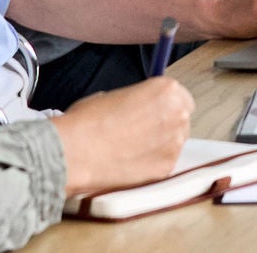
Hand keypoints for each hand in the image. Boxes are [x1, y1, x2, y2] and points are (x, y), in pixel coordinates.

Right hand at [51, 77, 193, 197]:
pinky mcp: (167, 167)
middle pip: (181, 119)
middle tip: (142, 133)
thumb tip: (137, 107)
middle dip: (165, 125)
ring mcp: (175, 143)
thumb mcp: (113, 95)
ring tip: (132, 150)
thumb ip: (136, 100)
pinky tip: (131, 163)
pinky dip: (152, 164)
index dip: (166, 106)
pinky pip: (165, 163)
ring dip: (160, 145)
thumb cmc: (87, 121)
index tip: (155, 112)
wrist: (75, 152)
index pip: (181, 97)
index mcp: (167, 90)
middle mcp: (178, 114)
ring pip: (175, 142)